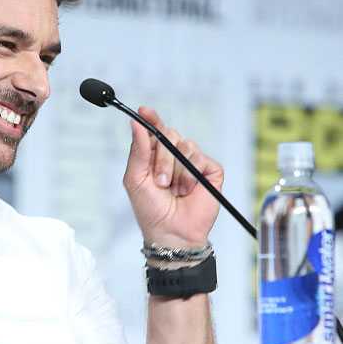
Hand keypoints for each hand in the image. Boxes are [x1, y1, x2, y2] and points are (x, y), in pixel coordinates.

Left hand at [123, 107, 223, 248]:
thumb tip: (136, 123)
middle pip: (169, 134)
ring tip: (174, 190)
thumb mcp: (135, 179)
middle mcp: (173, 156)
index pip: (154, 130)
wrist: (171, 232)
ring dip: (177, 170)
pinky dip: (192, 175)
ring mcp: (192, 162)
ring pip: (186, 146)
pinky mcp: (210, 170)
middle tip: (160, 181)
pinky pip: (202, 159)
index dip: (151, 119)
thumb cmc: (150, 209)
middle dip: (162, 158)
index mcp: (153, 156)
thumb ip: (137, 150)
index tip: (144, 111)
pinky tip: (188, 191)